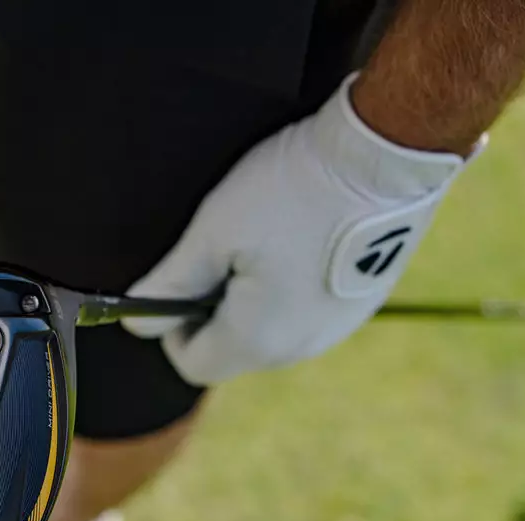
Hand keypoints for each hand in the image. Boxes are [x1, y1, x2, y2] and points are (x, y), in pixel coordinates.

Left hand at [123, 73, 483, 385]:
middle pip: (231, 349)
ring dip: (251, 297)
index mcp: (258, 340)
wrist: (387, 152)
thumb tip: (137, 322)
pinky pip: (306, 311)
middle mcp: (300, 348)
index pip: (193, 364)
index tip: (173, 284)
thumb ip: (169, 283)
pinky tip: (297, 236)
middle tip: (216, 250)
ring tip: (261, 238)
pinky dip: (289, 286)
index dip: (170, 329)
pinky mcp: (362, 303)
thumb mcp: (214, 230)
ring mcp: (338, 328)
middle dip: (211, 310)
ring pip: (270, 330)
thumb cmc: (294, 188)